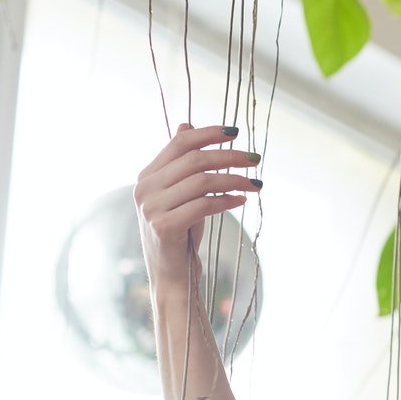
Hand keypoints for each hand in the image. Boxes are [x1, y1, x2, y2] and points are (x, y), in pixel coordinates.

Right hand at [135, 122, 262, 291]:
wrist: (172, 275)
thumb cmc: (181, 232)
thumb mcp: (180, 193)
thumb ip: (181, 163)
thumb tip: (187, 124)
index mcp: (147, 175)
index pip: (180, 142)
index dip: (209, 133)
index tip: (236, 132)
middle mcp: (144, 188)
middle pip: (194, 159)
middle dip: (229, 156)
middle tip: (255, 159)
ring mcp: (151, 207)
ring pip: (202, 181)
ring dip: (234, 179)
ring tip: (256, 183)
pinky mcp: (164, 226)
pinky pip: (203, 205)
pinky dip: (227, 200)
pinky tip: (241, 200)